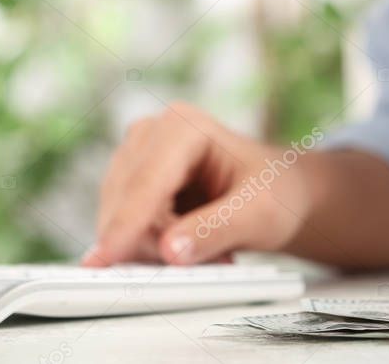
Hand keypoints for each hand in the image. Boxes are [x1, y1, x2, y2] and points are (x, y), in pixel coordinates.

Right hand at [83, 102, 314, 265]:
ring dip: (155, 248)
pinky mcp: (130, 184)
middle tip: (209, 262)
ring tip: (210, 251)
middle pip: (125, 203)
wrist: (281, 192)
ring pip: (118, 219)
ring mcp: (136, 158)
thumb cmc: (276, 191)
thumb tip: (171, 250)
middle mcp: (152, 134)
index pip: (146, 182)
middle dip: (156, 244)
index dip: (127, 223)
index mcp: (184, 126)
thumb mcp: (260, 214)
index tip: (107, 258)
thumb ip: (217, 230)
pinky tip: (188, 248)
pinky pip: (122, 226)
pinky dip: (151, 246)